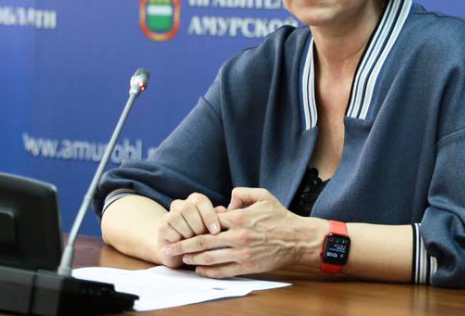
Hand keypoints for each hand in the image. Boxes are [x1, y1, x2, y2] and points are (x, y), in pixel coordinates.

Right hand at [156, 192, 224, 267]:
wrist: (182, 252)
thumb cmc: (202, 237)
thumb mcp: (213, 229)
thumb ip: (220, 219)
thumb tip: (224, 210)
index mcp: (195, 200)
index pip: (201, 201)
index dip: (209, 215)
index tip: (216, 231)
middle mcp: (181, 204)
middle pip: (187, 208)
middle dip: (197, 226)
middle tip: (203, 237)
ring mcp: (169, 215)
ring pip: (176, 218)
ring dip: (187, 233)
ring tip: (193, 241)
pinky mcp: (162, 227)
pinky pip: (168, 229)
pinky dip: (177, 239)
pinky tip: (183, 245)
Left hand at [162, 187, 320, 277]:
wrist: (297, 238)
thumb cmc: (280, 216)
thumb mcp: (263, 195)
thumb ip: (242, 193)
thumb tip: (227, 199)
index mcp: (239, 217)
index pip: (209, 221)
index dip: (194, 224)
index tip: (181, 227)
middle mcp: (237, 235)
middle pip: (203, 241)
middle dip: (182, 245)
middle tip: (167, 248)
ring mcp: (242, 252)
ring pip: (210, 258)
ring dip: (192, 259)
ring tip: (180, 258)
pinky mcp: (247, 266)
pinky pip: (223, 271)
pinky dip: (208, 271)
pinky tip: (199, 270)